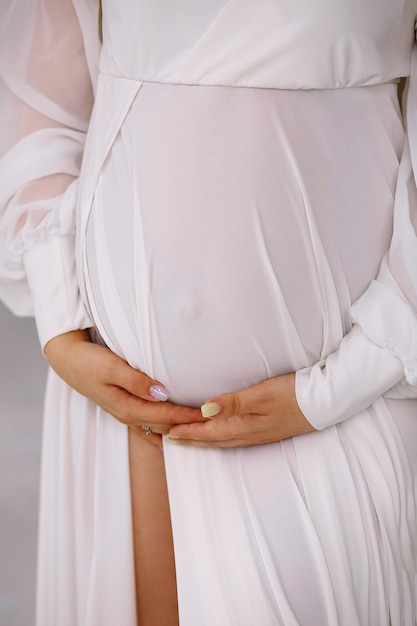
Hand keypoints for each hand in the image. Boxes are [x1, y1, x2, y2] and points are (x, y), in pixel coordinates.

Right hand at [44, 329, 202, 447]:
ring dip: (180, 428)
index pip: (167, 416)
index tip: (211, 415)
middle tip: (216, 423)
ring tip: (202, 429)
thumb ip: (137, 381)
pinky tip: (174, 436)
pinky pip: (149, 425)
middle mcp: (129, 415)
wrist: (67, 360)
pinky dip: (164, 430)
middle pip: (166, 425)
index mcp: (128, 407)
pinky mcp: (125, 406)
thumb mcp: (112, 367)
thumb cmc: (88, 361)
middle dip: (190, 426)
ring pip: (159, 427)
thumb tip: (162, 393)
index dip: (190, 416)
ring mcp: (126, 413)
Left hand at [167, 373, 315, 447]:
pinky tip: (219, 436)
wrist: (326, 402)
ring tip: (186, 439)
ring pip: (222, 442)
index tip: (166, 431)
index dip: (186, 431)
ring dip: (202, 441)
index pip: (208, 431)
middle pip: (212, 440)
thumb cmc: (294, 394)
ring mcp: (259, 435)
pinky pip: (234, 440)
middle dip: (189, 440)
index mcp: (244, 426)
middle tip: (168, 439)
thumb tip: (204, 411)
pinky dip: (218, 439)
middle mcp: (249, 435)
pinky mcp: (267, 431)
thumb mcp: (262, 394)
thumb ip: (233, 403)